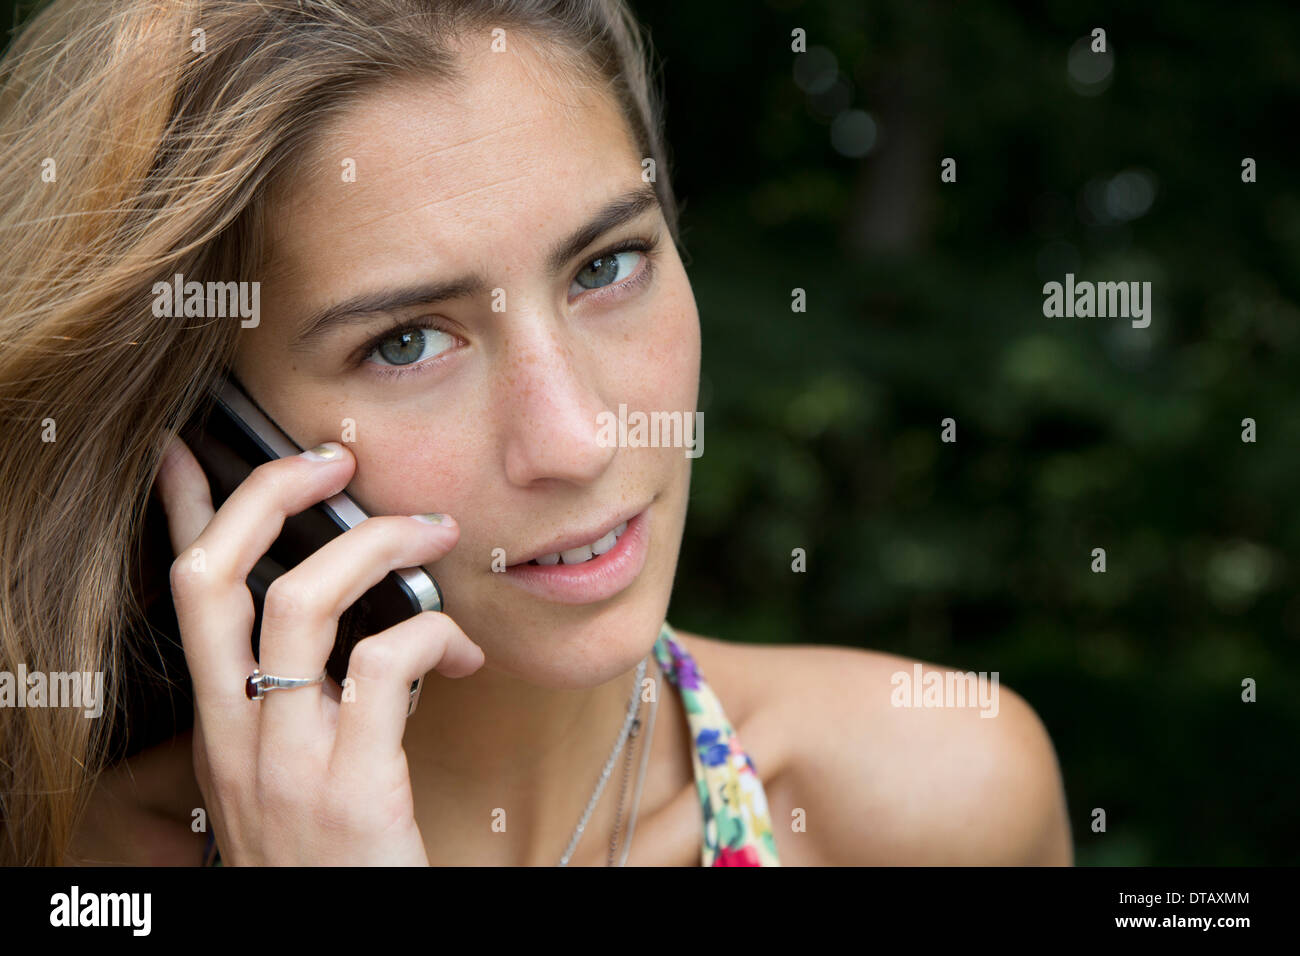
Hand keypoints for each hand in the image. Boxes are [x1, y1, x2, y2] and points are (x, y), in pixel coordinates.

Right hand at [152, 435, 482, 864]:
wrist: (347, 942)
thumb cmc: (337, 857)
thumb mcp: (297, 774)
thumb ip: (312, 701)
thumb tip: (373, 621)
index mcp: (223, 726)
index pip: (186, 600)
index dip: (183, 516)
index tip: (185, 453)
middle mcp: (237, 738)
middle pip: (214, 581)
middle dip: (268, 496)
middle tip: (333, 462)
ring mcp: (287, 763)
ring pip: (301, 604)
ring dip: (375, 546)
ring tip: (431, 534)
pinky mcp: (352, 790)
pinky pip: (386, 664)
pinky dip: (432, 632)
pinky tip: (464, 654)